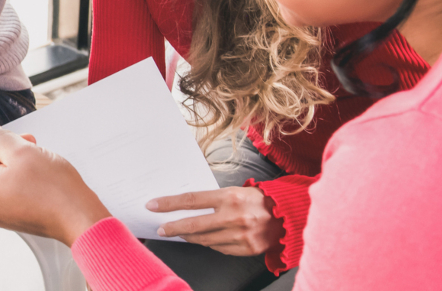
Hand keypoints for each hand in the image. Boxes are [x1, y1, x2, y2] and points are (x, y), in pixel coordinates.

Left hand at [0, 125, 110, 246]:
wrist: (83, 218)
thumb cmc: (55, 190)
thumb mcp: (25, 151)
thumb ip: (0, 138)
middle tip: (23, 145)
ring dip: (11, 158)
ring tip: (35, 155)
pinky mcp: (12, 211)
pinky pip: (4, 182)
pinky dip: (18, 169)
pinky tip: (38, 166)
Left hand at [147, 186, 282, 255]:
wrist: (288, 215)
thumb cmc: (258, 200)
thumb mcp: (236, 191)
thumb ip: (214, 199)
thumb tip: (187, 206)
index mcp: (230, 197)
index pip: (191, 200)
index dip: (169, 203)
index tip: (153, 205)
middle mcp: (234, 216)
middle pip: (193, 224)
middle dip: (173, 227)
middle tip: (161, 229)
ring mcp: (240, 235)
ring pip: (204, 240)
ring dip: (190, 237)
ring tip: (181, 233)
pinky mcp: (246, 249)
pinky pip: (219, 248)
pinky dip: (210, 243)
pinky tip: (207, 238)